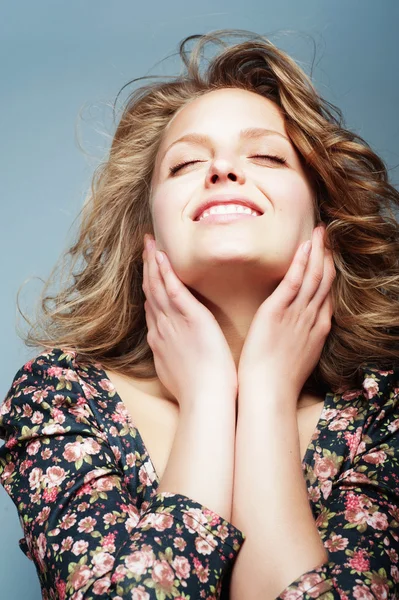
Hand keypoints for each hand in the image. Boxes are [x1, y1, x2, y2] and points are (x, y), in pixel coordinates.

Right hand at [142, 234, 237, 406]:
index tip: (149, 274)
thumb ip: (173, 357)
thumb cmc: (199, 391)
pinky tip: (161, 255)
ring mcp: (173, 321)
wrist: (206, 398)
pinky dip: (165, 271)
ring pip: (157, 286)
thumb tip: (172, 352)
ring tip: (148, 242)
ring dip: (152, 262)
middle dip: (146, 269)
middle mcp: (161, 328)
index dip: (149, 288)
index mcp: (160, 340)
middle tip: (144, 249)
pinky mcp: (190, 317)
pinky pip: (173, 289)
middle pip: (149, 292)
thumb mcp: (178, 373)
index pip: (152, 308)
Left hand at [237, 225, 335, 399]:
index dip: (329, 272)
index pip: (327, 294)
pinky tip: (304, 246)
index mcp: (317, 329)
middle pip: (325, 280)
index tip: (329, 255)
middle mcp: (312, 318)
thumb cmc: (277, 381)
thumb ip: (301, 338)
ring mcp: (297, 314)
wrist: (268, 393)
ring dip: (318, 252)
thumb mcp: (298, 357)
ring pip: (313, 277)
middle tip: (329, 235)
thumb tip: (298, 329)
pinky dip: (301, 262)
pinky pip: (294, 282)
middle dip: (328, 256)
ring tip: (321, 231)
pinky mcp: (277, 312)